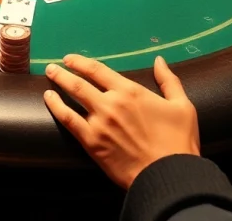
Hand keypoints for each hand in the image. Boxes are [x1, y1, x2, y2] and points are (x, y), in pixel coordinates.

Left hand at [43, 54, 200, 189]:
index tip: (71, 59)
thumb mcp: (182, 105)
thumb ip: (169, 80)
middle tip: (53, 67)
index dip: (82, 62)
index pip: (99, 70)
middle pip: (80, 82)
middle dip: (64, 71)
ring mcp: (99, 123)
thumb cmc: (178, 140)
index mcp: (130, 91)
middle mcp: (111, 103)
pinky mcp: (92, 142)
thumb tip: (159, 60)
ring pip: (72, 97)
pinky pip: (69, 121)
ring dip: (58, 85)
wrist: (169, 174)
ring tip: (49, 78)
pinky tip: (50, 100)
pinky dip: (57, 108)